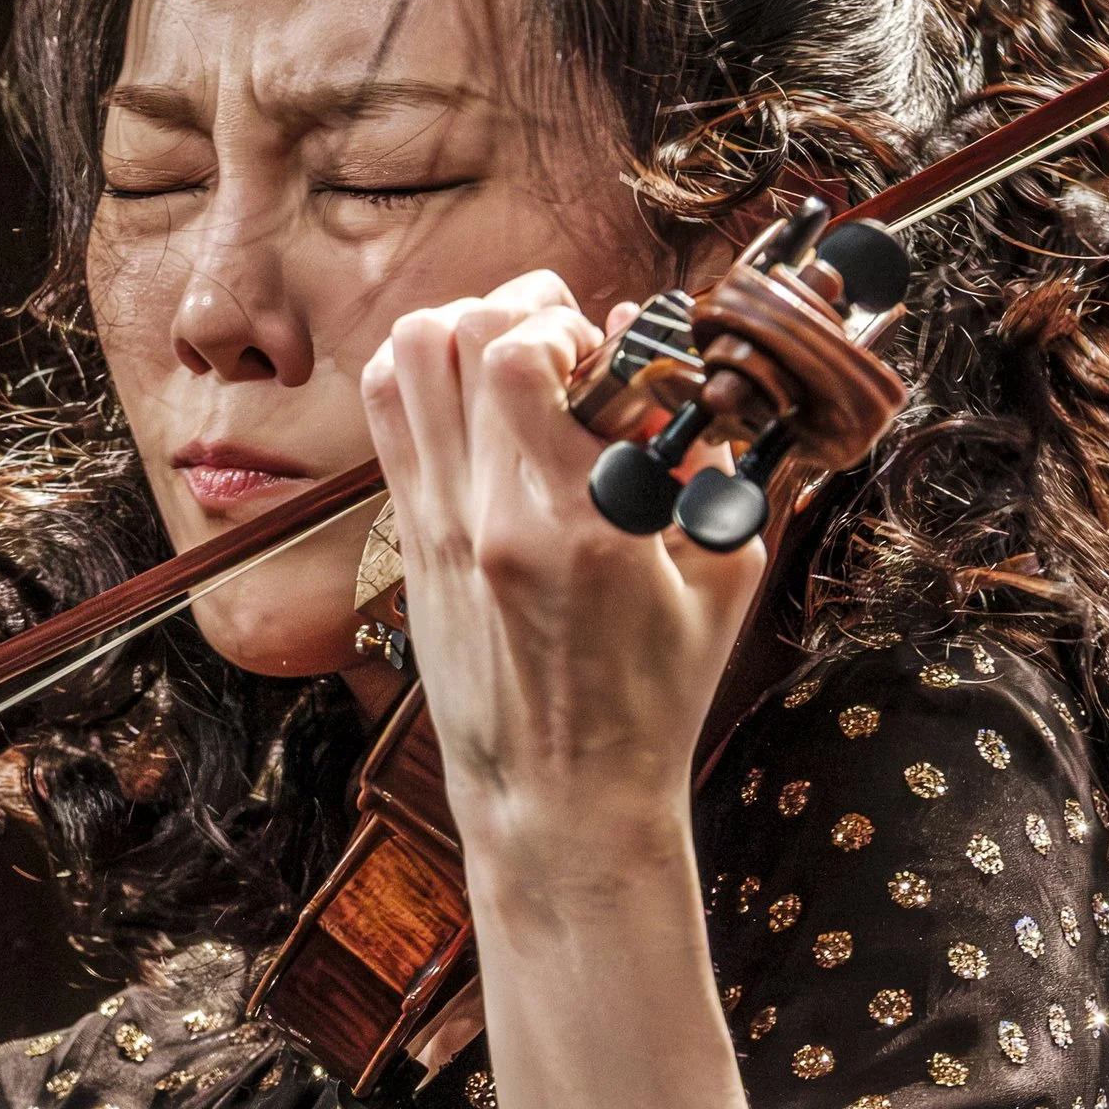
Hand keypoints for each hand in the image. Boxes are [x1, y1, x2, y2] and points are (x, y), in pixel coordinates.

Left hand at [360, 269, 764, 883]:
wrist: (562, 801)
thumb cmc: (651, 701)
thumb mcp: (719, 577)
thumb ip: (702, 460)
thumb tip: (666, 362)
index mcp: (578, 526)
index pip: (526, 360)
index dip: (566, 324)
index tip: (608, 347)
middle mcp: (490, 517)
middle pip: (456, 336)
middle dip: (520, 307)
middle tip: (568, 339)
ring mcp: (438, 530)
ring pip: (404, 362)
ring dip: (462, 328)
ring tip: (515, 353)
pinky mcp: (412, 546)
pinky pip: (389, 419)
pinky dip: (421, 375)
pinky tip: (473, 395)